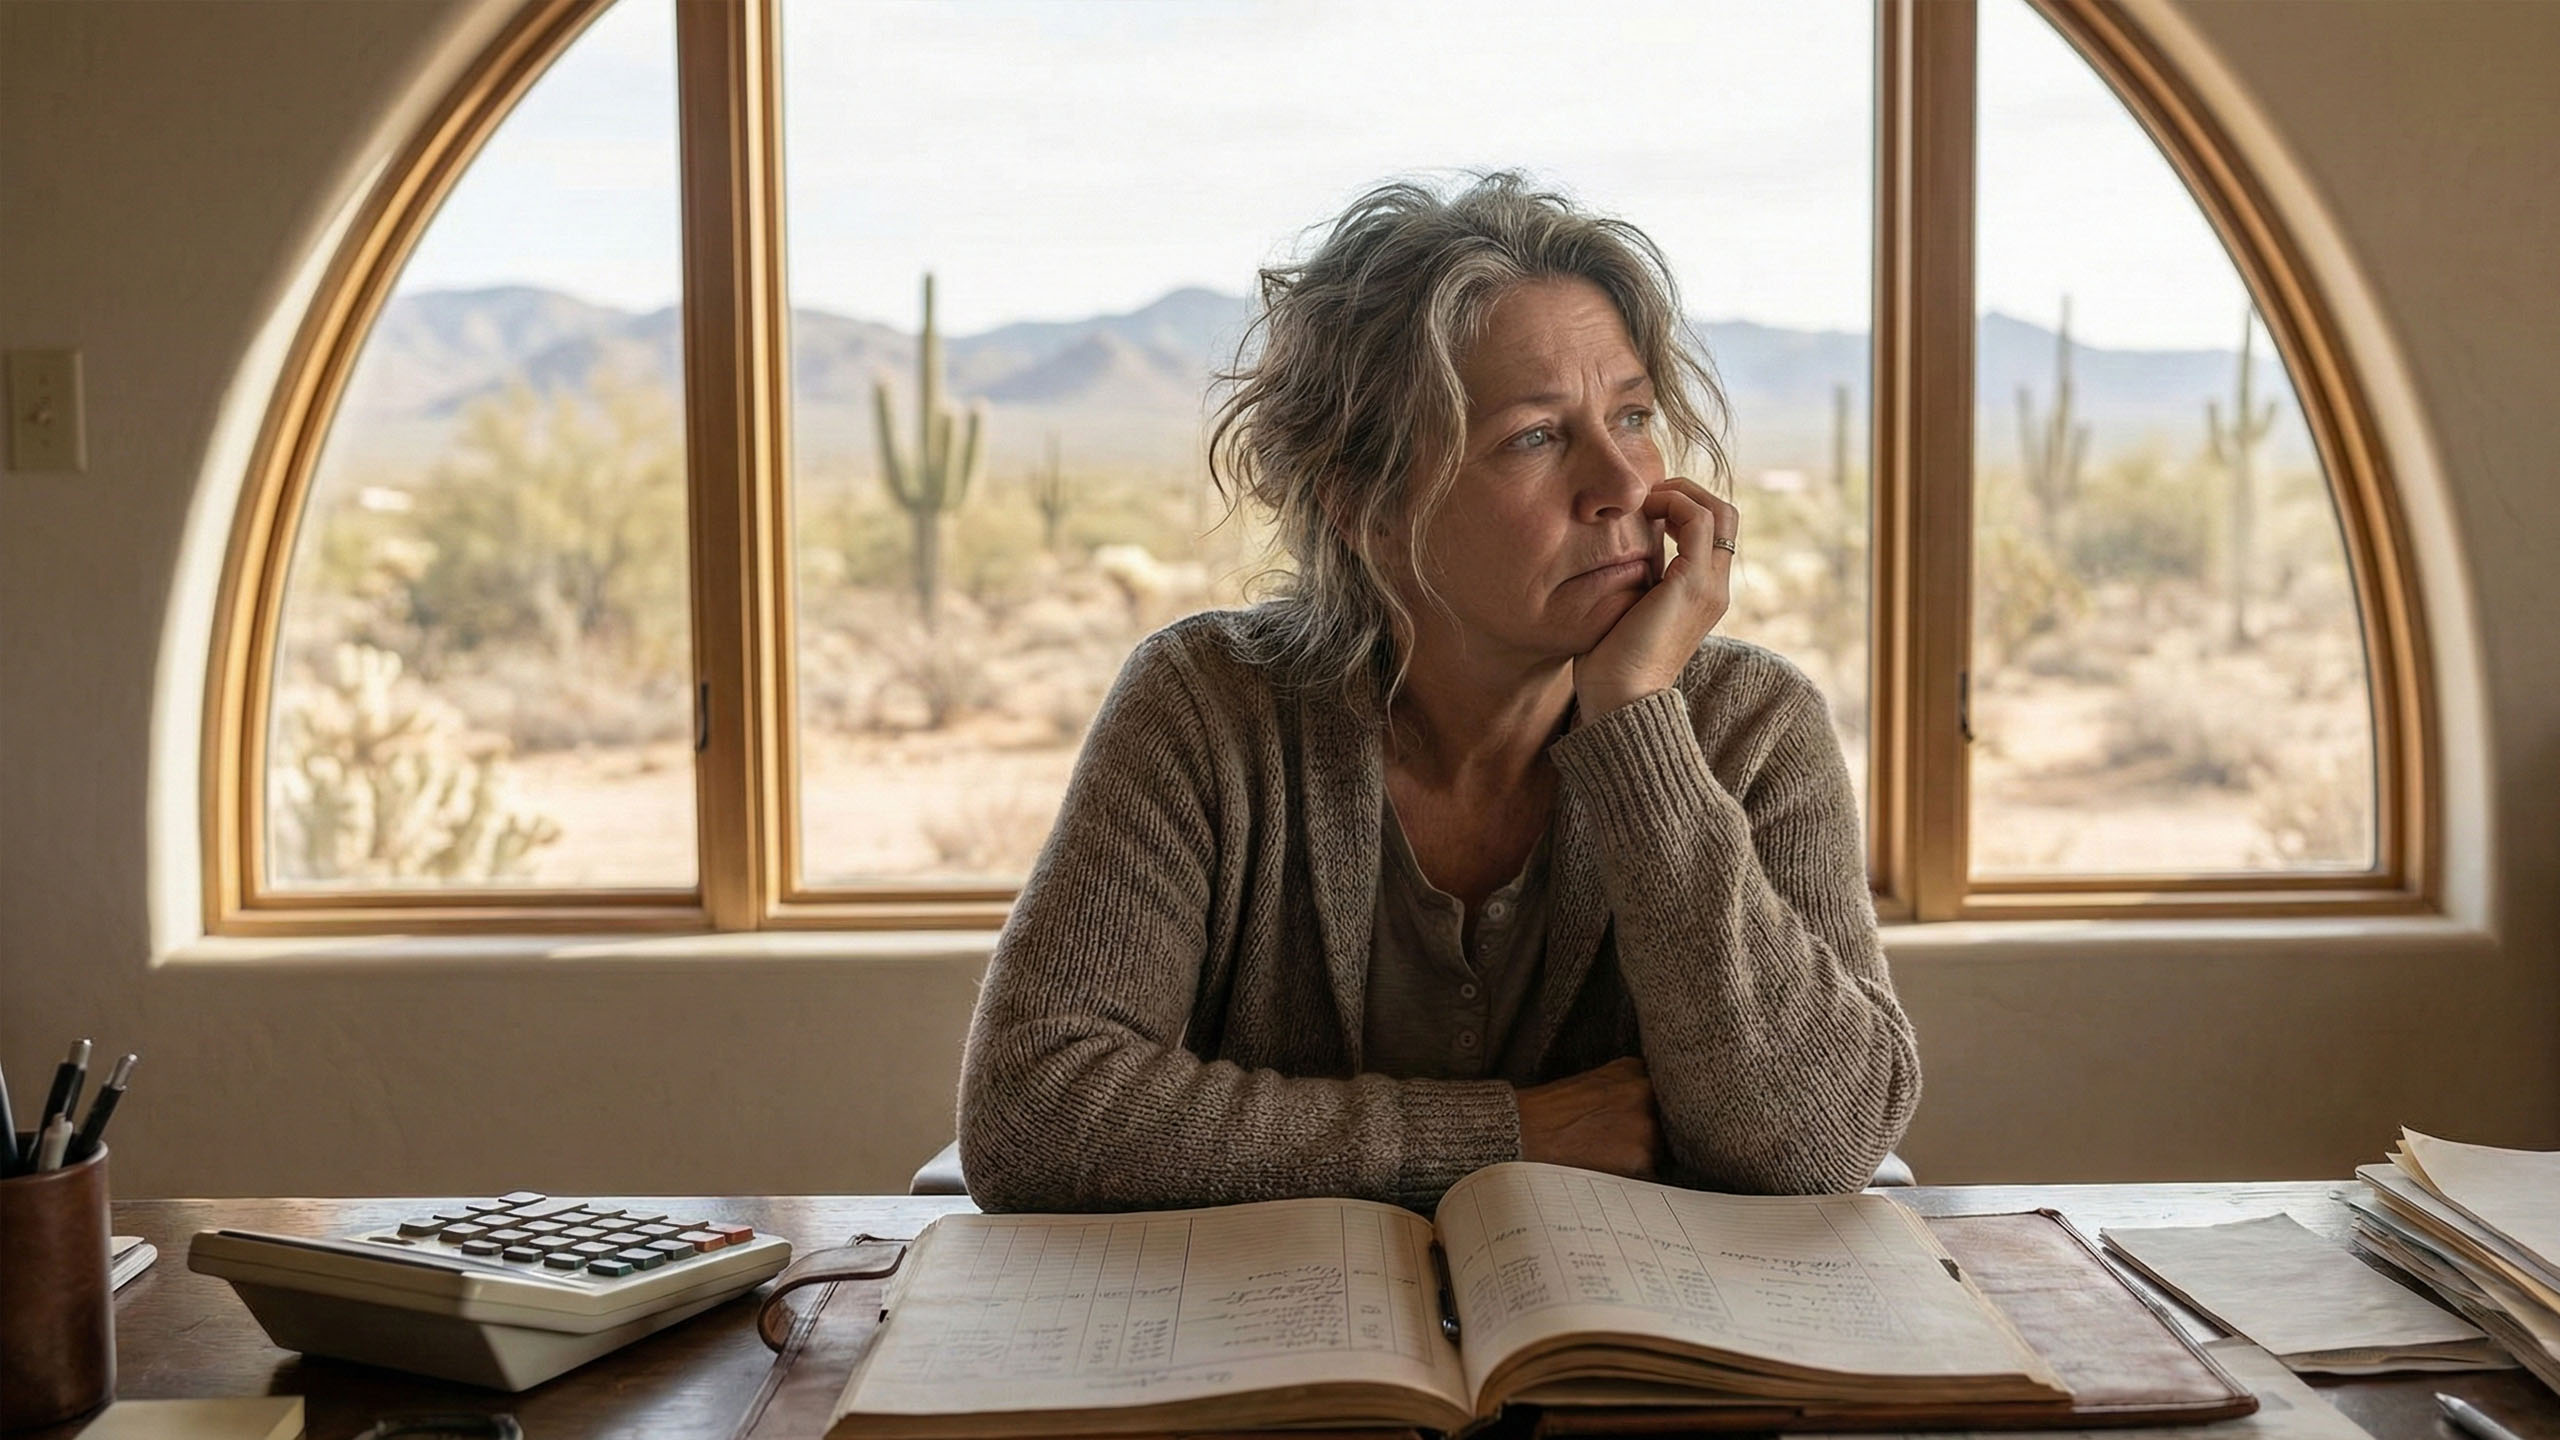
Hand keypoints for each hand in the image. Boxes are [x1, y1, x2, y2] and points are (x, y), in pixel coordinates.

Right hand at [1515, 1056, 1661, 1177]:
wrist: (1519, 1133)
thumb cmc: (1548, 1113)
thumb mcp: (1590, 1084)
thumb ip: (1624, 1090)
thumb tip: (1650, 1112)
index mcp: (1632, 1070)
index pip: (1664, 1096)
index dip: (1651, 1113)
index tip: (1634, 1124)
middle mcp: (1644, 1091)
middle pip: (1666, 1123)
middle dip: (1649, 1136)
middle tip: (1614, 1146)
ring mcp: (1645, 1124)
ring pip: (1660, 1151)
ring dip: (1642, 1159)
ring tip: (1605, 1160)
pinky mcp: (1641, 1157)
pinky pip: (1650, 1176)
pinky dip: (1634, 1180)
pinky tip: (1605, 1173)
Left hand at [1573, 478, 1738, 724]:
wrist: (1620, 700)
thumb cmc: (1611, 663)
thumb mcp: (1629, 610)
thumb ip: (1637, 580)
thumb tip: (1614, 552)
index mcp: (1704, 594)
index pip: (1714, 532)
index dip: (1684, 506)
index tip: (1645, 507)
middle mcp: (1716, 588)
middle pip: (1726, 514)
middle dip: (1687, 492)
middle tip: (1648, 495)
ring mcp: (1709, 586)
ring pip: (1719, 511)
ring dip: (1680, 494)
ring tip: (1645, 500)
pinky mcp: (1692, 584)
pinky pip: (1698, 521)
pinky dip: (1673, 504)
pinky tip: (1642, 512)